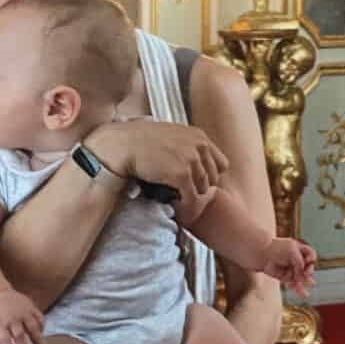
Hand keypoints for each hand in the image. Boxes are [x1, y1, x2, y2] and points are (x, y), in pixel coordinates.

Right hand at [88, 119, 226, 201]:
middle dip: (201, 188)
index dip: (210, 175)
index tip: (197, 182)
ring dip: (192, 198)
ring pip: (203, 190)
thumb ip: (188, 146)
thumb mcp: (173, 135)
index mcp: (199, 136)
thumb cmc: (142, 141)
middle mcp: (200, 146)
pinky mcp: (182, 174)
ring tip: (180, 201)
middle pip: (214, 178)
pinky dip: (186, 206)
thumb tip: (196, 164)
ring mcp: (192, 160)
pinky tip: (178, 208)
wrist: (124, 145)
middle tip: (186, 193)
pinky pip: (192, 198)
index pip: (221, 164)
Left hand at [261, 237, 315, 295]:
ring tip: (311, 284)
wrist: (263, 254)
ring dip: (307, 281)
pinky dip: (299, 290)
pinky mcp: (286, 277)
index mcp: (299, 250)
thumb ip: (300, 263)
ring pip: (302, 277)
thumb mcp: (293, 252)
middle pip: (308, 266)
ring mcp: (292, 269)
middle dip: (309, 270)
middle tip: (306, 273)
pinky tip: (304, 294)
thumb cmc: (278, 249)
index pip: (310, 254)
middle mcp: (296, 260)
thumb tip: (302, 276)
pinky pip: (294, 284)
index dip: (312, 258)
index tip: (307, 260)